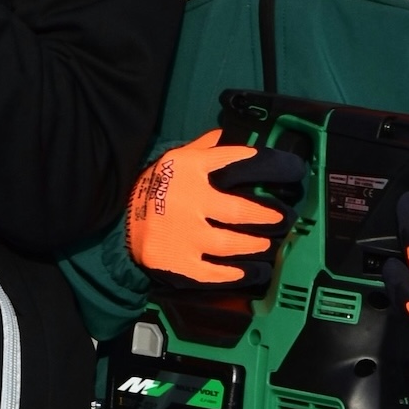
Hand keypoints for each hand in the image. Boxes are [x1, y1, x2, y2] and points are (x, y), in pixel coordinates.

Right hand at [126, 134, 305, 287]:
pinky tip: (252, 271)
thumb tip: (228, 134)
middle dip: (267, 216)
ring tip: (269, 244)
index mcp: (190, 170)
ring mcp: (185, 235)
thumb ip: (204, 148)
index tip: (286, 171)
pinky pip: (216, 272)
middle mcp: (190, 201)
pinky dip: (237, 273)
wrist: (122, 220)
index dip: (261, 165)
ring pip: (231, 243)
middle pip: (238, 210)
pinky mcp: (181, 263)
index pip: (231, 161)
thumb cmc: (157, 187)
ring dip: (256, 245)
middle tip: (283, 219)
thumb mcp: (176, 160)